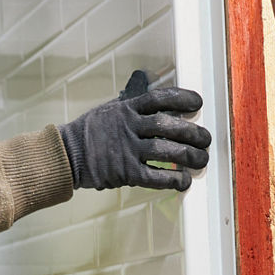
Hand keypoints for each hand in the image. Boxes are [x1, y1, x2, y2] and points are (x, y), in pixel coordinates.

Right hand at [59, 70, 211, 191]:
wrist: (68, 155)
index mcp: (126, 109)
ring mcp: (127, 150)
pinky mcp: (125, 172)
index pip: (159, 98)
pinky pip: (155, 176)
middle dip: (192, 132)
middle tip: (206, 139)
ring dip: (189, 156)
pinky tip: (184, 181)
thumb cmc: (91, 133)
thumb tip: (154, 93)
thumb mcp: (110, 109)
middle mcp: (128, 126)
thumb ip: (133, 105)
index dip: (182, 99)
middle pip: (168, 125)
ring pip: (166, 151)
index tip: (198, 103)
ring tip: (202, 160)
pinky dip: (173, 179)